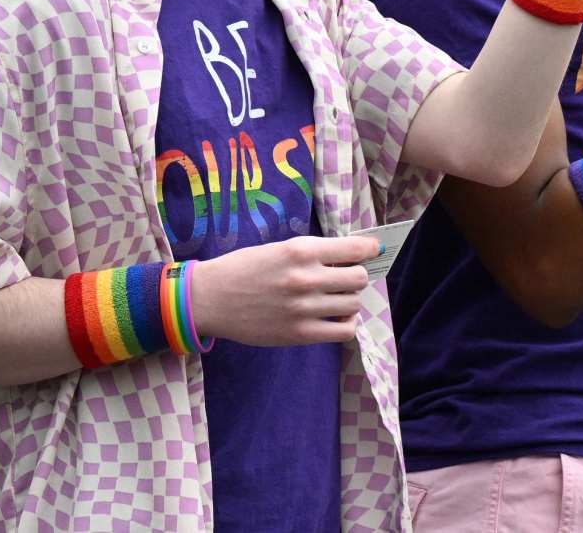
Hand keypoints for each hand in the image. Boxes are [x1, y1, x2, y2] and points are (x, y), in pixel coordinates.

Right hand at [186, 234, 376, 346]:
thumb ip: (313, 253)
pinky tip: (336, 318)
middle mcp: (306, 278)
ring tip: (336, 299)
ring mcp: (304, 308)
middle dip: (356, 277)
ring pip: (354, 304)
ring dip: (350, 300)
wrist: (210, 299)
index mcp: (301, 250)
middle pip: (359, 278)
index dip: (370, 250)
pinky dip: (346, 324)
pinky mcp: (299, 334)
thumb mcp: (280, 249)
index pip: (356, 249)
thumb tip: (351, 256)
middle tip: (345, 278)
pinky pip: (344, 331)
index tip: (373, 252)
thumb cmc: (243, 268)